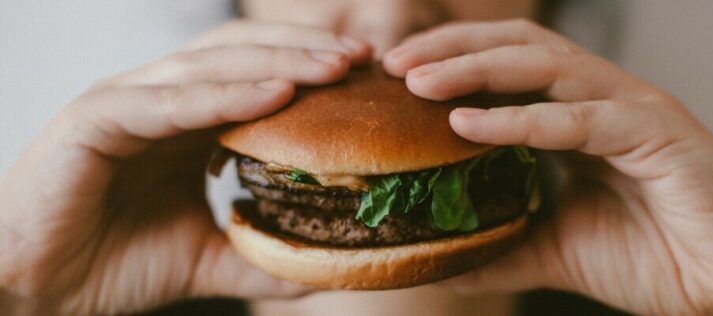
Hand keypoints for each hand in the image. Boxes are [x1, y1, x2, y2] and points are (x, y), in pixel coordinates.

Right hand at [0, 20, 370, 314]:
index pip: (258, 77)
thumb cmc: (113, 265)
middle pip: (244, 57)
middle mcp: (160, 100)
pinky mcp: (96, 119)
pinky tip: (277, 94)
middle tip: (366, 58)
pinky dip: (226, 95)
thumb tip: (324, 266)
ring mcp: (128, 102)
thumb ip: (262, 257)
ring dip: (280, 61)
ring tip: (338, 65)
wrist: (35, 290)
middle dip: (307, 52)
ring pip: (214, 67)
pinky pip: (171, 101)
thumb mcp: (208, 260)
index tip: (368, 78)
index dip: (311, 71)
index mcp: (185, 122)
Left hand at [384, 19, 712, 314]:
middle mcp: (601, 99)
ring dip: (475, 67)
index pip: (505, 65)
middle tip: (393, 64)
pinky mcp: (657, 134)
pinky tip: (470, 123)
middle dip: (451, 47)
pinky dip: (522, 119)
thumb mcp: (556, 248)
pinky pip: (580, 117)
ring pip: (544, 65)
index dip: (449, 61)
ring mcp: (630, 110)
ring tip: (418, 81)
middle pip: (517, 46)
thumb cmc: (658, 256)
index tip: (393, 78)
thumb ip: (502, 245)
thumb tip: (441, 259)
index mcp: (577, 116)